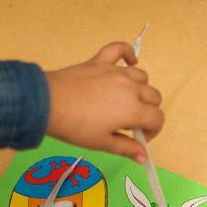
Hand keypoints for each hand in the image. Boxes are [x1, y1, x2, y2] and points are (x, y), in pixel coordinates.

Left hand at [45, 42, 163, 162]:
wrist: (49, 105)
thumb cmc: (76, 128)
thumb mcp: (102, 143)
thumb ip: (126, 148)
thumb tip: (143, 157)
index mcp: (133, 110)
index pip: (157, 118)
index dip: (153, 131)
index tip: (139, 139)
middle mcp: (130, 87)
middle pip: (154, 96)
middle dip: (149, 112)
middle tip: (131, 124)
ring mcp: (116, 71)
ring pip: (141, 76)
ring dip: (140, 89)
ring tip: (126, 102)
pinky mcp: (100, 61)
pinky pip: (120, 50)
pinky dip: (128, 54)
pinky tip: (130, 62)